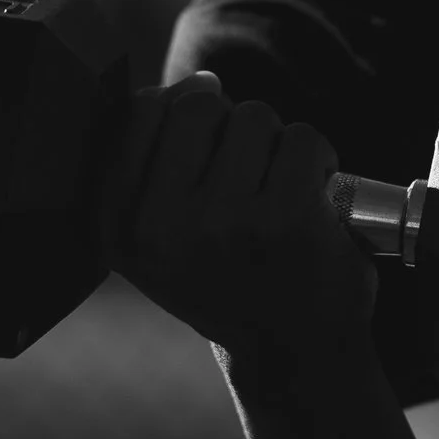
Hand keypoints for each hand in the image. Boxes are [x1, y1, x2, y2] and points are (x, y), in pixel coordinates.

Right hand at [98, 71, 378, 364]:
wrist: (295, 355)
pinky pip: (302, 138)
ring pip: (254, 117)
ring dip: (278, 143)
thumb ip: (154, 166)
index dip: (176, 108)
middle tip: (251, 172)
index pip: (133, 118)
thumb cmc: (235, 284)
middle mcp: (162, 227)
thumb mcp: (164, 243)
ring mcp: (222, 221)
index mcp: (120, 230)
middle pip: (197, 106)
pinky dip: (319, 156)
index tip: (206, 142)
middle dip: (232, 124)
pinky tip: (316, 196)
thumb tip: (191, 83)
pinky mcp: (284, 217)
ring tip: (282, 191)